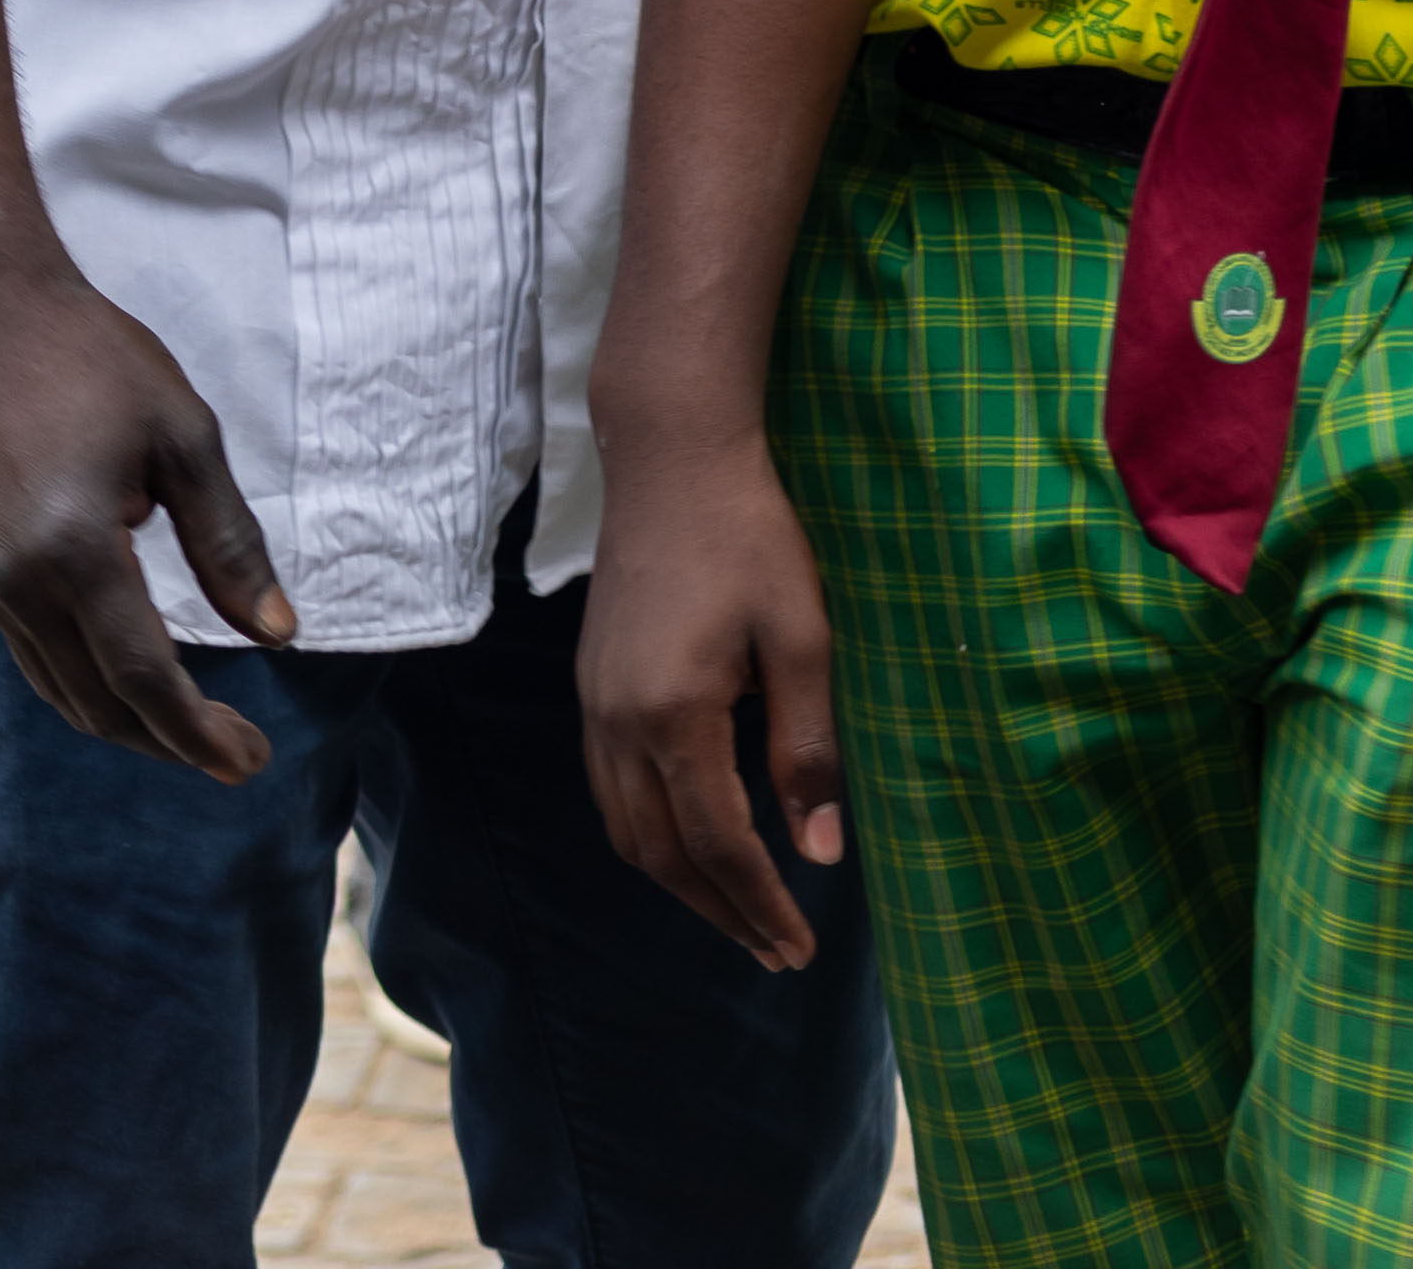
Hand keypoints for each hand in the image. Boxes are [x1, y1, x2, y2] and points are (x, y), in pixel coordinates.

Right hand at [0, 261, 293, 781]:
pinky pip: (40, 660)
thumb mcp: (184, 437)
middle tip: (241, 751)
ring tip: (198, 728)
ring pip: (65, 693)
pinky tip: (135, 682)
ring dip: (132, 724)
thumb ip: (229, 543)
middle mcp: (22, 584)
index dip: (200, 733)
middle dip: (174, 742)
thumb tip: (276, 633)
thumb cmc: (94, 360)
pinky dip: (91, 691)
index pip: (144, 679)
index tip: (253, 762)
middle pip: (101, 705)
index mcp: (76, 551)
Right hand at [577, 437, 848, 966]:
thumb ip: (807, 750)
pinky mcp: (591, 687)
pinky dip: (650, 837)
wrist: (671, 461)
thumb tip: (821, 852)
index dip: (761, 906)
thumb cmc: (750, 538)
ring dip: (681, 884)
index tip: (802, 949)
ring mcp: (595, 705)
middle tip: (775, 952)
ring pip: (626, 830)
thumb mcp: (801, 640)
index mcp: (674, 714)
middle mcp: (619, 722)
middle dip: (720, 913)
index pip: (718, 844)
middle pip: (661, 854)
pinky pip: (610, 791)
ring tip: (737, 914)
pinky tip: (690, 841)